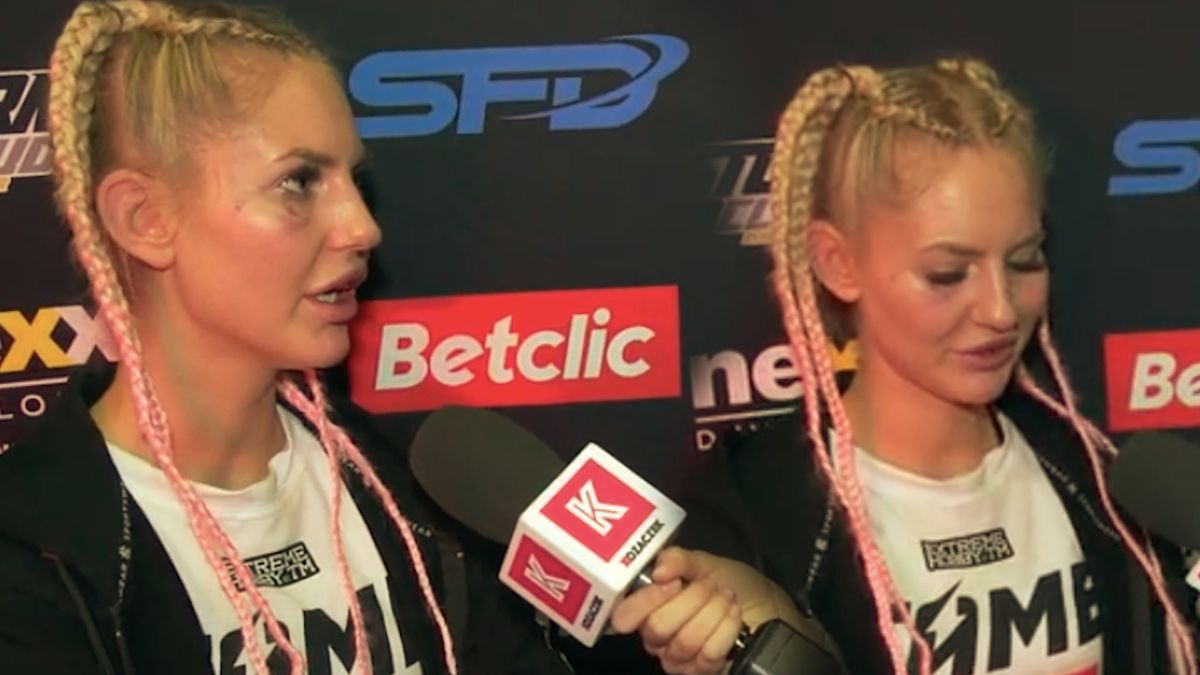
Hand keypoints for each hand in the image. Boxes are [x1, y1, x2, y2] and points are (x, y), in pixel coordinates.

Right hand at [610, 547, 801, 674]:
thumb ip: (678, 559)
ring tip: (726, 600)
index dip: (646, 600)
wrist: (766, 605)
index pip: (625, 615)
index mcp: (649, 607)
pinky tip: (734, 617)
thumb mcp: (704, 562)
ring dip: (714, 613)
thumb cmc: (731, 583)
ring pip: (686, 641)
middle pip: (659, 627)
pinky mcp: (700, 671)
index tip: (672, 583)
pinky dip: (727, 629)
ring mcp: (678, 658)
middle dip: (693, 601)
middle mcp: (657, 636)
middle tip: (711, 588)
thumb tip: (659, 570)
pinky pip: (708, 654)